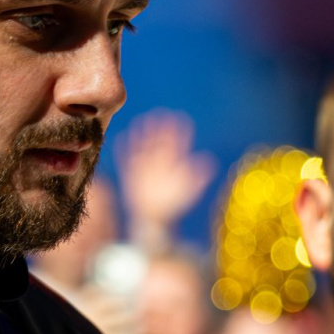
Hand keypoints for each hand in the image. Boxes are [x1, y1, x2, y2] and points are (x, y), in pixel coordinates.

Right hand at [119, 110, 214, 249]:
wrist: (156, 219)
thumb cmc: (174, 206)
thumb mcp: (189, 191)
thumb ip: (199, 176)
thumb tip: (210, 161)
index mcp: (174, 164)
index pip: (178, 144)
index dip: (180, 131)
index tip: (181, 118)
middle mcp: (159, 163)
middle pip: (160, 141)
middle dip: (160, 128)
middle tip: (160, 113)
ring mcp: (144, 168)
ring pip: (143, 147)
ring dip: (142, 134)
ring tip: (142, 121)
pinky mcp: (131, 175)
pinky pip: (126, 160)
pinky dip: (124, 149)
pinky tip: (123, 137)